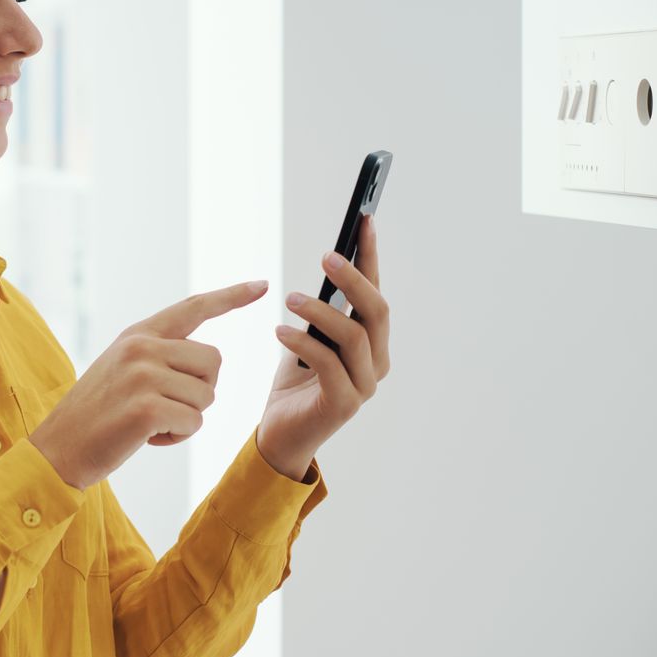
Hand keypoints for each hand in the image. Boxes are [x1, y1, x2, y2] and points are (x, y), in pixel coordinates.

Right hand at [29, 279, 267, 489]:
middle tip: (168, 408)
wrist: (57, 450)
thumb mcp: (123, 370)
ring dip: (187, 418)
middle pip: (213, 362)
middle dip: (201, 391)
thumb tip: (209, 361)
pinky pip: (194, 422)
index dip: (232, 296)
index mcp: (138, 334)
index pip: (194, 307)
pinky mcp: (146, 408)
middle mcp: (141, 347)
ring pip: (206, 396)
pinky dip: (178, 437)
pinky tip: (147, 438)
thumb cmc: (97, 416)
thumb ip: (159, 355)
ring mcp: (143, 375)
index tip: (262, 284)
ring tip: (150, 423)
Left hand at [258, 214, 389, 477]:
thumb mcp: (308, 338)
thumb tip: (328, 264)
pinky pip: (327, 363)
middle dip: (354, 279)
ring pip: (354, 335)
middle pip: (376, 311)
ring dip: (320, 311)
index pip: (376, 292)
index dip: (371, 256)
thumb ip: (322, 311)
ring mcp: (364, 386)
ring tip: (289, 298)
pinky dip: (302, 342)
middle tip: (327, 256)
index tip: (364, 219)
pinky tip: (279, 331)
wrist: (280, 437)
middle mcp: (376, 363)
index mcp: (372, 345)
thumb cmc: (295, 384)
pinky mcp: (344, 403)